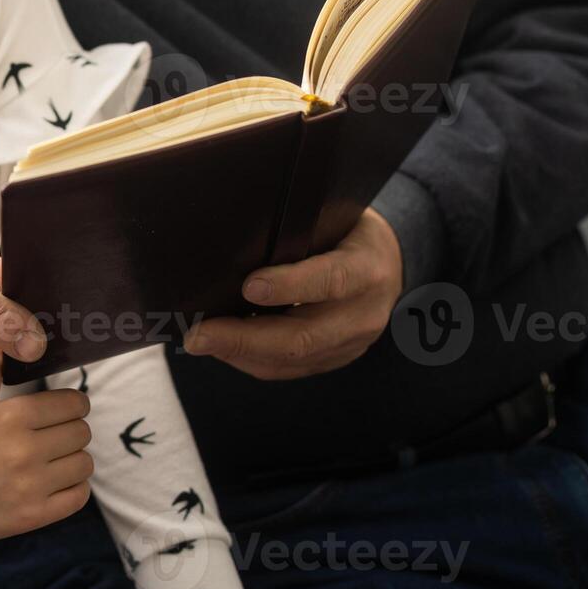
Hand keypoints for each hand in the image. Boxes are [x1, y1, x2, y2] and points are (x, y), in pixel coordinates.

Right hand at [0, 341, 93, 564]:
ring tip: (55, 458)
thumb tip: (2, 337)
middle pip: (82, 432)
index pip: (73, 403)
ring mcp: (33, 486)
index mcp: (13, 417)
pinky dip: (74, 487)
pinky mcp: (36, 515)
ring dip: (74, 458)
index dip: (72, 403)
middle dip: (72, 429)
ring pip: (84, 463)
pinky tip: (56, 480)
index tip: (63, 408)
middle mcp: (26, 450)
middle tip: (55, 433)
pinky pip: (80, 496)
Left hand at [182, 208, 402, 379]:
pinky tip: (223, 347)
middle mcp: (363, 314)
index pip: (331, 280)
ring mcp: (351, 344)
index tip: (248, 286)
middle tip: (199, 334)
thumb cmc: (348, 233)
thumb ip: (301, 232)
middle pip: (302, 338)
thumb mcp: (337, 219)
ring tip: (200, 341)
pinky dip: (250, 360)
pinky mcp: (334, 360)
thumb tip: (239, 241)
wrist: (388, 264)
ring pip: (291, 360)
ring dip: (239, 354)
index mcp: (368, 269)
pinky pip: (288, 370)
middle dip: (244, 339)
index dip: (290, 285)